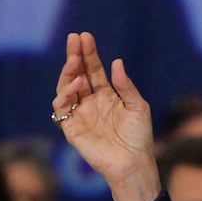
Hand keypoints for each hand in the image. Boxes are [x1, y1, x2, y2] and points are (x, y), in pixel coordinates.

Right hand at [52, 32, 162, 200]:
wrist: (133, 164)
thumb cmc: (139, 138)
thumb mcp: (138, 107)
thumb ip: (125, 86)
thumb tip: (116, 62)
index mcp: (107, 96)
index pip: (93, 70)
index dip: (89, 54)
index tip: (85, 36)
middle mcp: (91, 103)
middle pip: (78, 74)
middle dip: (75, 56)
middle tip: (74, 39)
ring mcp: (80, 114)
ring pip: (67, 88)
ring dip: (69, 73)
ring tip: (74, 61)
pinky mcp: (71, 128)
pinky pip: (62, 108)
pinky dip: (66, 95)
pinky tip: (77, 85)